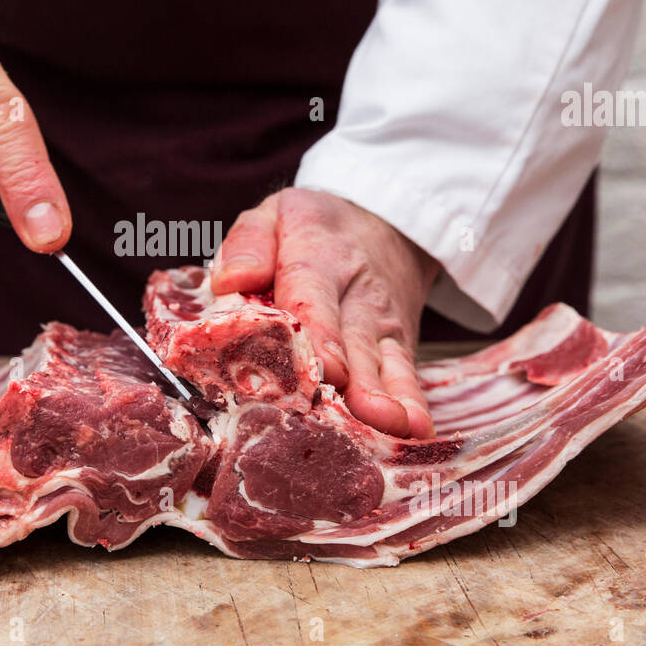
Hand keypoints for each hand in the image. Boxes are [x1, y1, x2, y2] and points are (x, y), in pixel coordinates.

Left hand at [212, 189, 439, 437]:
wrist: (384, 225)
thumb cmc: (313, 231)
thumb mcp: (275, 216)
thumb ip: (248, 244)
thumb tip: (230, 283)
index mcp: (317, 256)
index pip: (314, 294)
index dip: (320, 333)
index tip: (325, 368)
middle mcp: (356, 293)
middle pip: (354, 340)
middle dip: (357, 381)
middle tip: (360, 412)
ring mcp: (383, 324)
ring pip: (385, 364)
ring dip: (388, 399)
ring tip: (393, 427)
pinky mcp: (399, 346)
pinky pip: (406, 375)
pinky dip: (412, 404)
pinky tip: (415, 430)